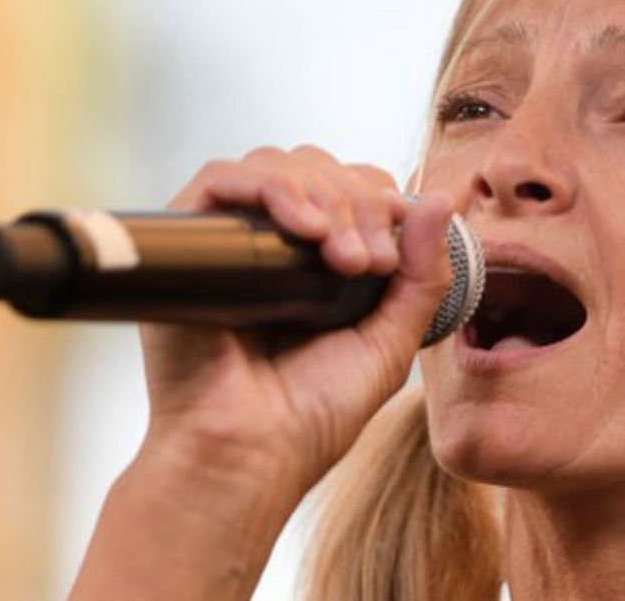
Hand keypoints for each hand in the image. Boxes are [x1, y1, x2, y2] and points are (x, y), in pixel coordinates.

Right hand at [139, 145, 453, 493]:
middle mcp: (268, 244)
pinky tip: (308, 231)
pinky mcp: (186, 245)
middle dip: (361, 203)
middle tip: (373, 264)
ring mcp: (226, 241)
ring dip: (326, 197)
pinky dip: (271, 188)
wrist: (246, 459)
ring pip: (277, 165)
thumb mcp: (390, 342)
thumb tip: (439, 197)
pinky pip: (221, 178)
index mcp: (315, 262)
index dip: (383, 200)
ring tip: (347, 259)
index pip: (351, 186)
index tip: (403, 248)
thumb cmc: (312, 416)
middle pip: (318, 168)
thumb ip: (422, 276)